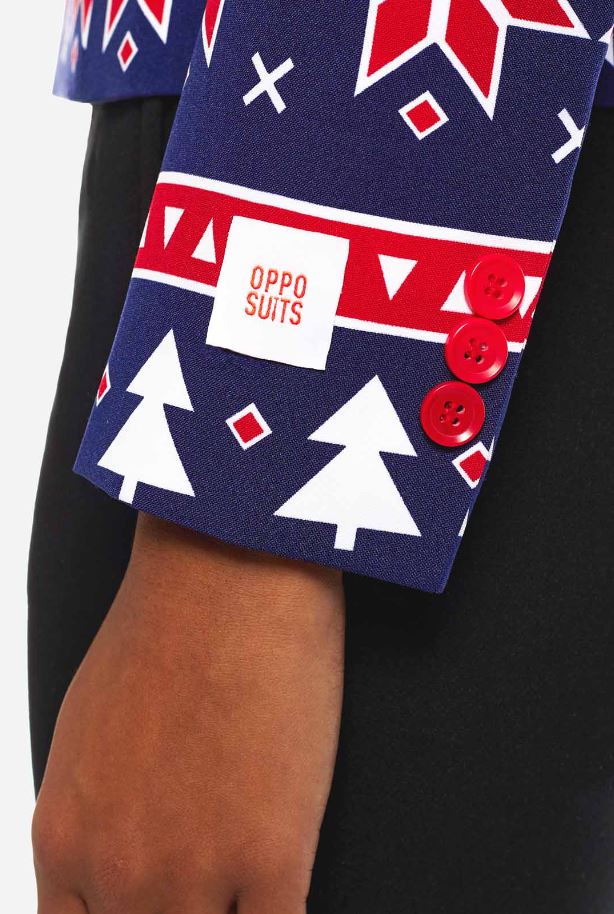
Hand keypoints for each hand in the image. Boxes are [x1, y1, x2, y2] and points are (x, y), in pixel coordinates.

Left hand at [32, 513, 344, 913]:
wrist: (223, 568)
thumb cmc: (161, 627)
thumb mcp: (88, 729)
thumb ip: (95, 809)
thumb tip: (121, 845)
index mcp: (66, 839)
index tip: (164, 905)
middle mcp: (120, 872)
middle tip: (213, 885)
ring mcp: (195, 871)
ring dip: (233, 913)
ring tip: (249, 879)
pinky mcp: (272, 856)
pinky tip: (288, 882)